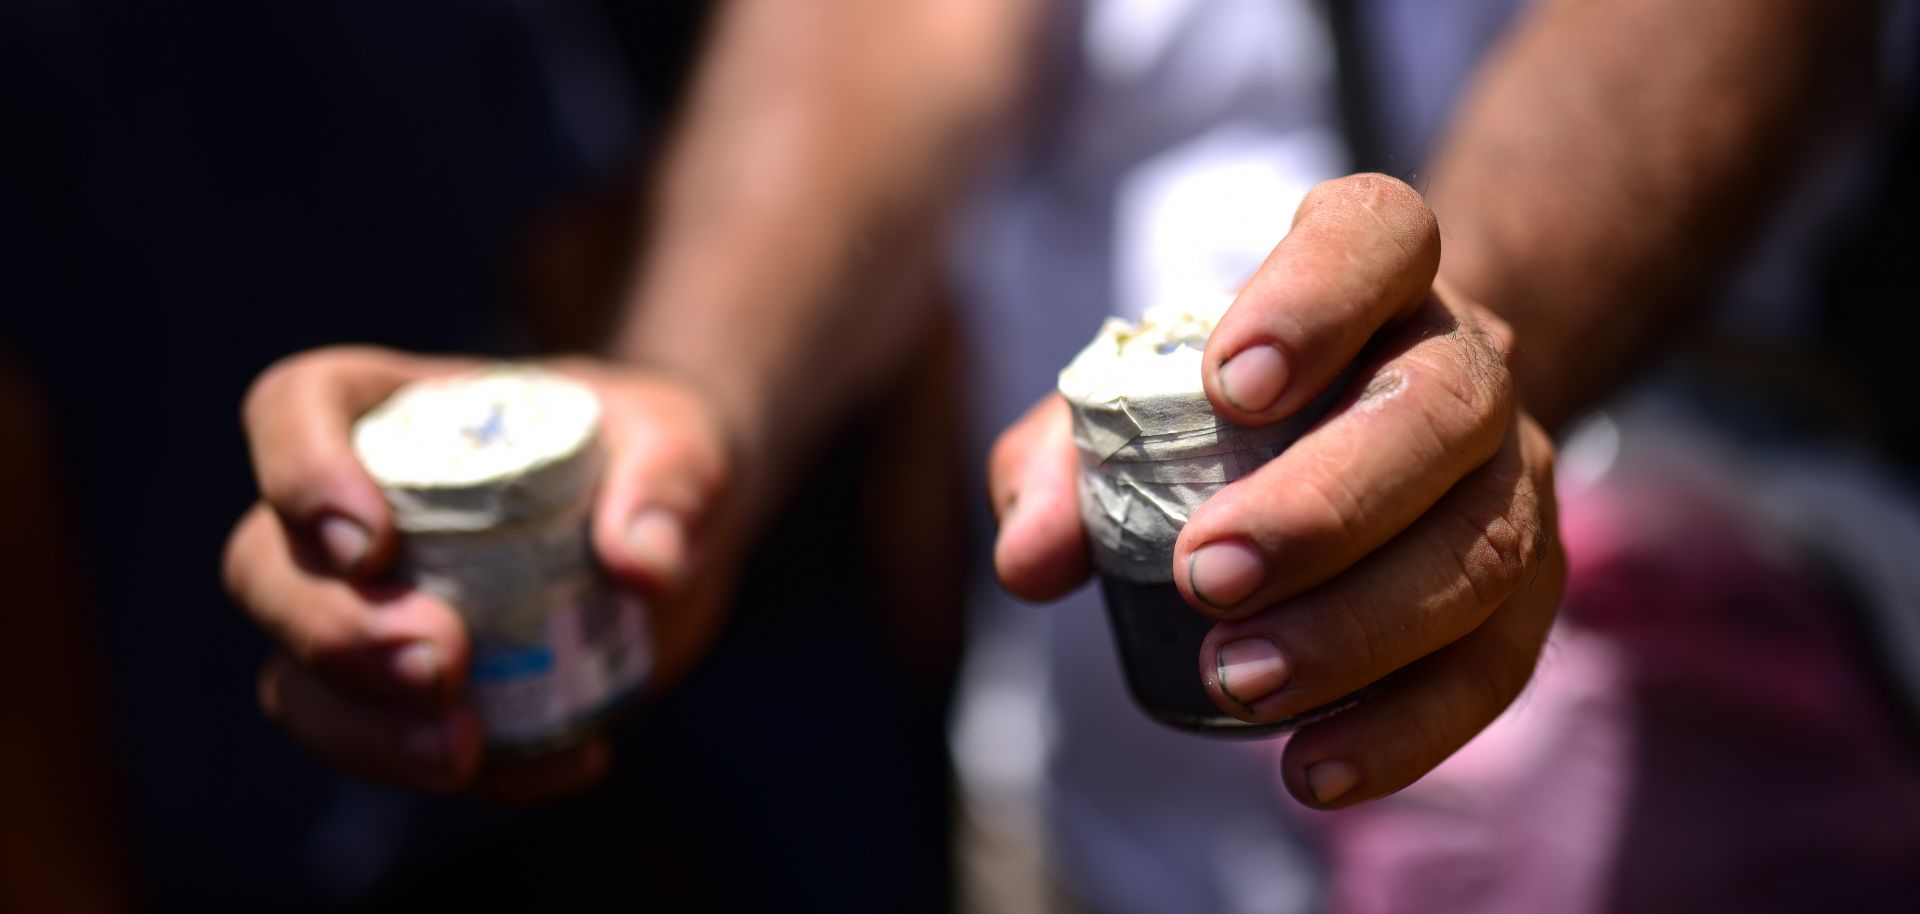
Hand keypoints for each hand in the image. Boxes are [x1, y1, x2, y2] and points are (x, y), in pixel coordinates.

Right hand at [223, 347, 733, 800]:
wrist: (678, 536)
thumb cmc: (654, 460)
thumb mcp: (686, 445)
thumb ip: (673, 481)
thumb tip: (641, 564)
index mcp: (396, 416)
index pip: (295, 408)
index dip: (298, 469)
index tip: (372, 541)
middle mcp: (355, 515)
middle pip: (263, 566)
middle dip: (331, 630)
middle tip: (439, 664)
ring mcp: (372, 615)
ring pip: (297, 680)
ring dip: (359, 730)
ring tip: (460, 755)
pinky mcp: (416, 700)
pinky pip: (400, 750)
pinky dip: (481, 774)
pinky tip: (574, 763)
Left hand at [989, 174, 1564, 807]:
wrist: (1363, 423)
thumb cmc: (1222, 406)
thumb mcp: (1127, 402)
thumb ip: (1064, 462)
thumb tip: (1032, 560)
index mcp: (1376, 269)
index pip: (1379, 236)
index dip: (1316, 300)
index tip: (1228, 387)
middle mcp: (1465, 358)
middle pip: (1439, 410)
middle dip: (1324, 505)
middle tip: (1210, 575)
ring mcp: (1513, 474)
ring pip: (1479, 548)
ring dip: (1356, 629)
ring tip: (1237, 682)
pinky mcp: (1531, 585)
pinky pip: (1496, 664)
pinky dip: (1405, 728)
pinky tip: (1310, 769)